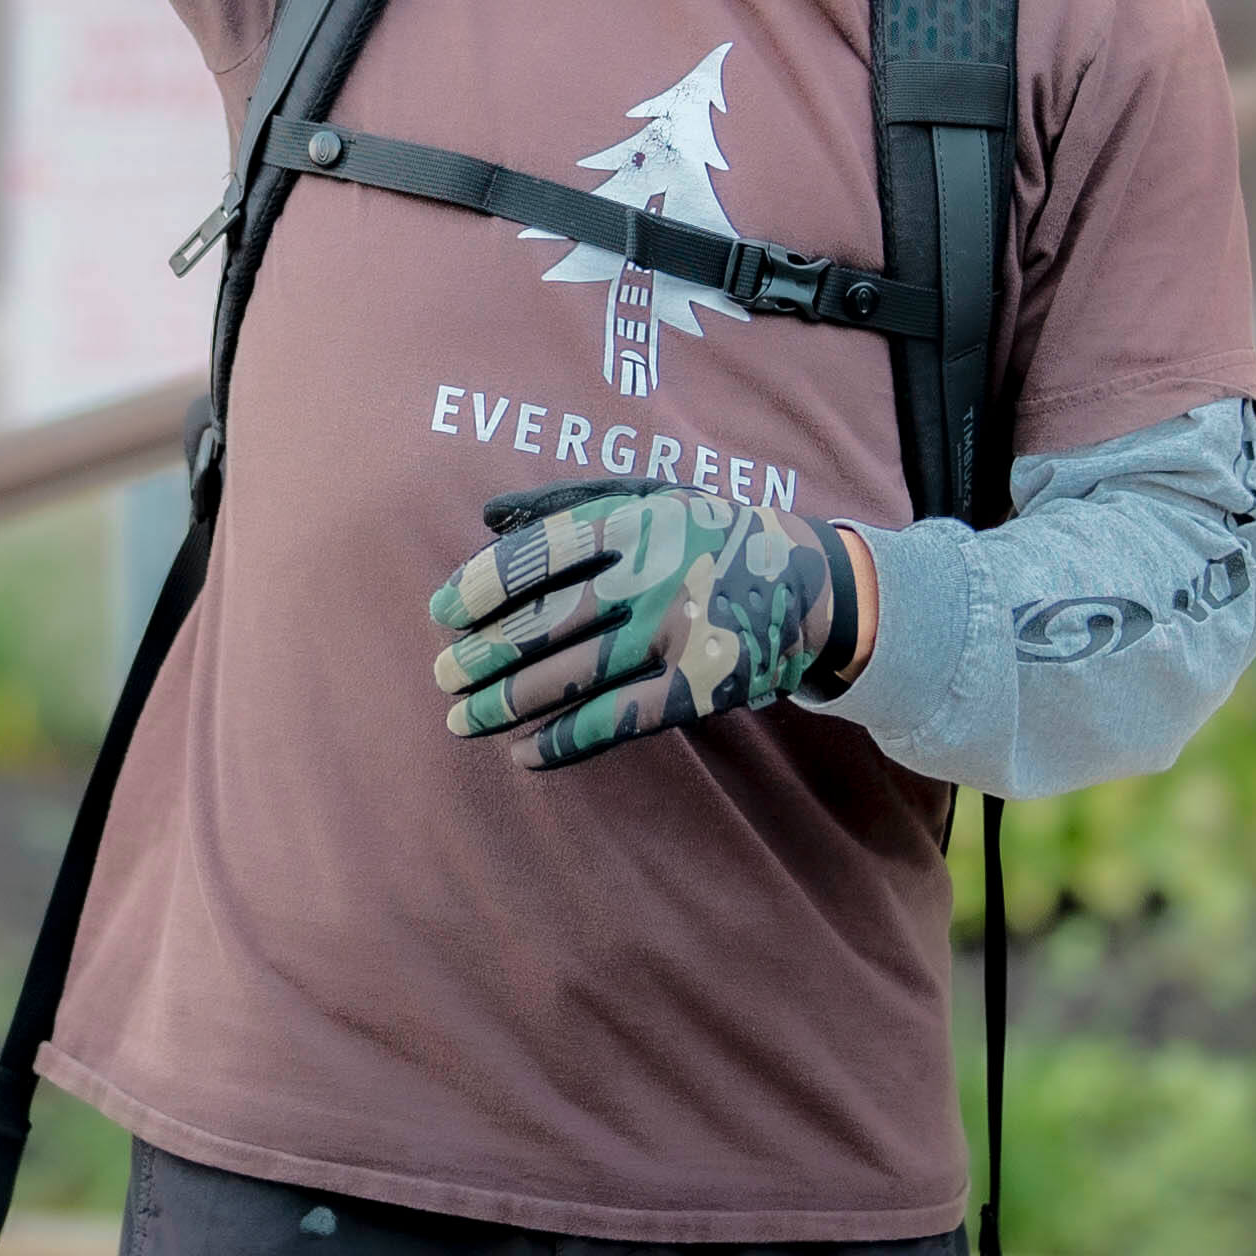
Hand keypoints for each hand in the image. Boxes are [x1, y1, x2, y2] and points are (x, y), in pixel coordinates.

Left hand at [428, 479, 864, 769]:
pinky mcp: (703, 687)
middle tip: (442, 677)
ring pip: (574, 675)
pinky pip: (620, 720)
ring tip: (462, 719)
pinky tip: (524, 756)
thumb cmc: (710, 537)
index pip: (540, 554)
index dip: (482, 585)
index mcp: (637, 522)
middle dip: (484, 653)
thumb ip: (569, 504)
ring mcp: (679, 632)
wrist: (814, 583)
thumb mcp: (651, 499)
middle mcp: (654, 574)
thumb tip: (485, 516)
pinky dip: (567, 742)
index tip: (441, 613)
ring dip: (508, 702)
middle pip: (548, 620)